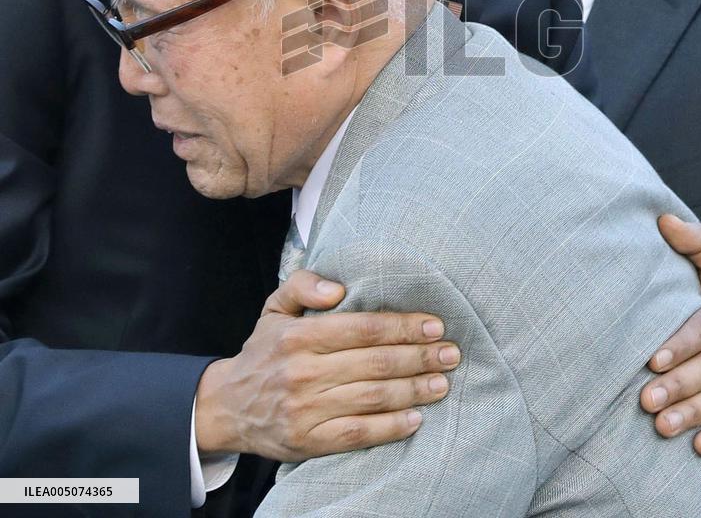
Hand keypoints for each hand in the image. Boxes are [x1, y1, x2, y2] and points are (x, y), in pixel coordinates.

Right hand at [195, 269, 460, 459]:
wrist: (225, 406)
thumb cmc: (264, 351)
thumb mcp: (274, 307)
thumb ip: (303, 284)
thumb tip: (338, 287)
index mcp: (299, 336)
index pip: (363, 328)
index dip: (403, 326)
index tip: (434, 325)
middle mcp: (304, 372)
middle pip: (375, 363)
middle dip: (419, 357)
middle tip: (451, 353)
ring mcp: (306, 409)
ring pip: (371, 398)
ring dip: (413, 390)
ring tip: (442, 382)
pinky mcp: (309, 441)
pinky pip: (358, 435)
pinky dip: (390, 427)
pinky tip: (416, 418)